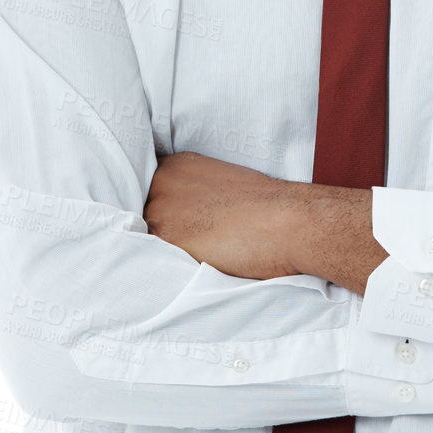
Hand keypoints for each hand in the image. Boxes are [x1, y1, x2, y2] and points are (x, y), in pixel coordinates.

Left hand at [143, 153, 383, 292]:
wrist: (291, 221)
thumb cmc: (271, 208)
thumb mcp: (226, 185)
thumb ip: (198, 196)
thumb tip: (190, 219)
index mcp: (179, 165)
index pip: (147, 188)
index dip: (159, 210)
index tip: (170, 224)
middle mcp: (163, 181)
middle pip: (141, 213)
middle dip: (157, 229)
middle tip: (187, 245)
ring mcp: (160, 208)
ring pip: (144, 236)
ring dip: (160, 249)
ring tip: (194, 258)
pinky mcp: (166, 237)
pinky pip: (151, 258)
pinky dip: (163, 267)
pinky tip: (188, 267)